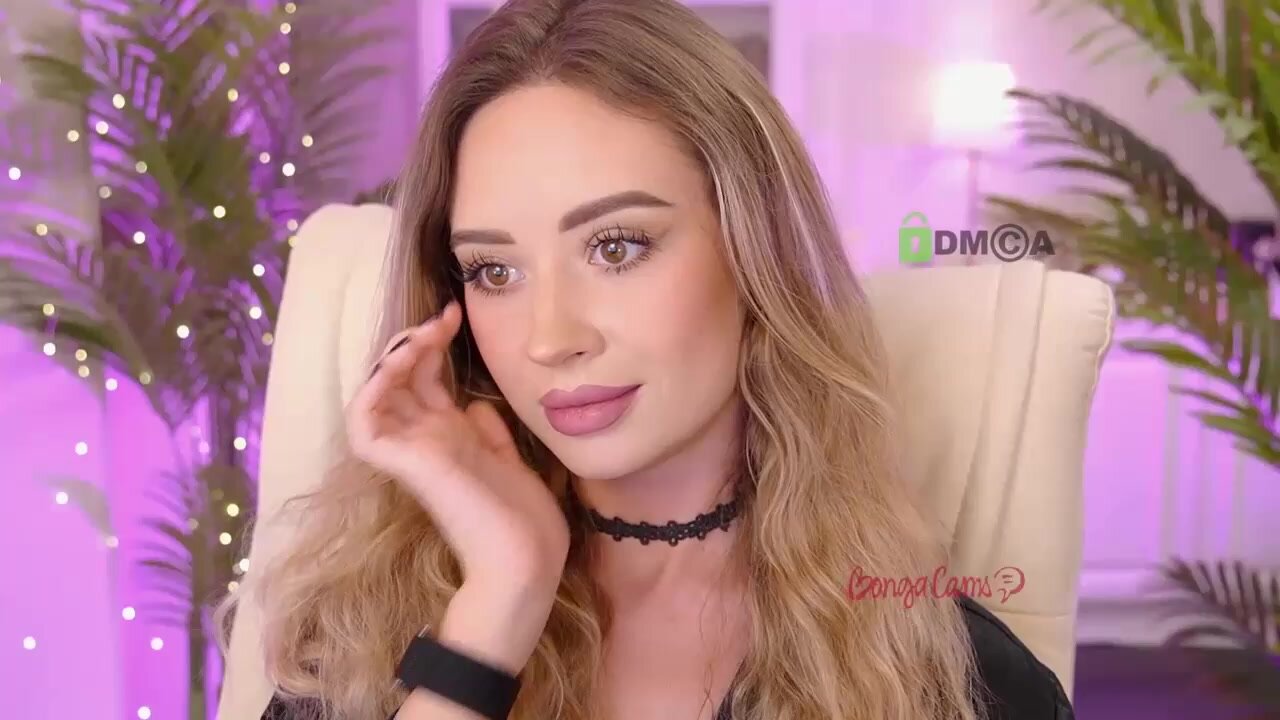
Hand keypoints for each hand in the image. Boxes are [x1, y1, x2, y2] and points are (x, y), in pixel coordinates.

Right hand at [346, 301, 569, 587]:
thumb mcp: (509, 459)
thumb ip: (489, 432)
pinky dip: (371, 390)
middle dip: (415, 340)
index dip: (433, 344)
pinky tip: (399, 365)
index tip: (457, 314)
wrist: (527, 559)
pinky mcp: (406, 464)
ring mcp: (412, 452)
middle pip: (398, 380)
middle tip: (444, 317)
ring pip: (373, 395)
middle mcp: (424, 441)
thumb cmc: (524, 519)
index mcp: (448, 439)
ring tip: (424, 335)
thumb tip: (477, 404)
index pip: (423, 380)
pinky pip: (363, 425)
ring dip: (391, 358)